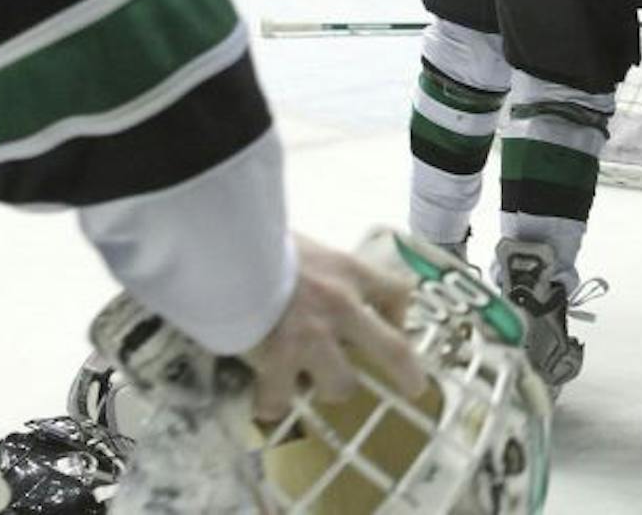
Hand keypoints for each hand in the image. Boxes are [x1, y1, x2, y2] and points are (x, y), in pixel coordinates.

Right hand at [242, 234, 424, 419]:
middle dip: (407, 374)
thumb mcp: (309, 245)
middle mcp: (341, 306)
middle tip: (413, 387)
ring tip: (309, 383)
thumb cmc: (263, 237)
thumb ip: (322, 269)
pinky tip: (267, 403)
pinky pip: (280, 399)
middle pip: (393, 351)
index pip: (396, 291)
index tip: (397, 326)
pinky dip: (273, 404)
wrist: (228, 244)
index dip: (402, 314)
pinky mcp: (278, 359)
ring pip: (340, 385)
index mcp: (349, 271)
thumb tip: (315, 282)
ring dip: (327, 387)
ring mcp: (312, 337)